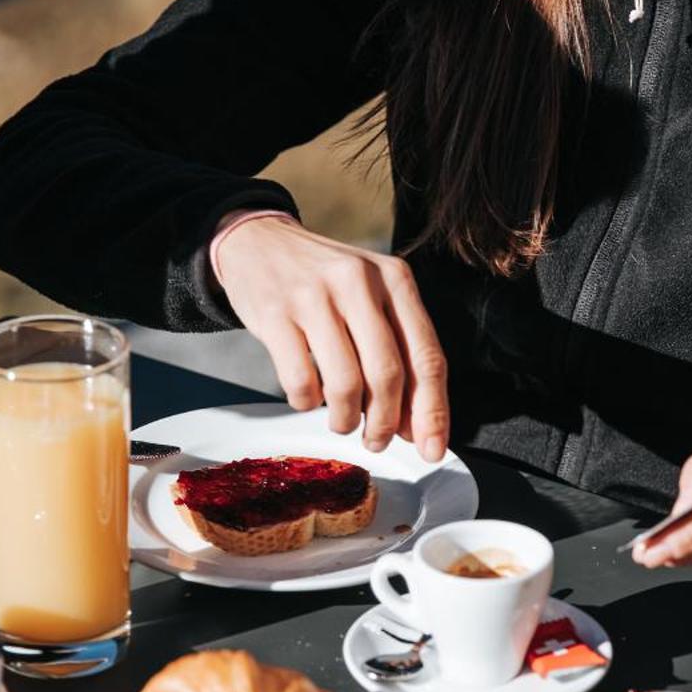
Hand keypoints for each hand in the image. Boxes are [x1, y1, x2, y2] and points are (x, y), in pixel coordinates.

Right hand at [214, 217, 449, 459]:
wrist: (258, 242)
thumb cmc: (323, 281)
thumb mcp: (371, 298)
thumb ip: (397, 353)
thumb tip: (413, 426)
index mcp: (395, 279)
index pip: (427, 357)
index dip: (432, 412)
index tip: (432, 449)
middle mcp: (359, 282)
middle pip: (388, 375)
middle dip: (384, 423)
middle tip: (376, 441)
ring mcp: (315, 296)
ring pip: (345, 384)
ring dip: (345, 419)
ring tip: (341, 422)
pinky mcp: (275, 313)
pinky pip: (300, 381)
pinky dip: (307, 403)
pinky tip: (309, 396)